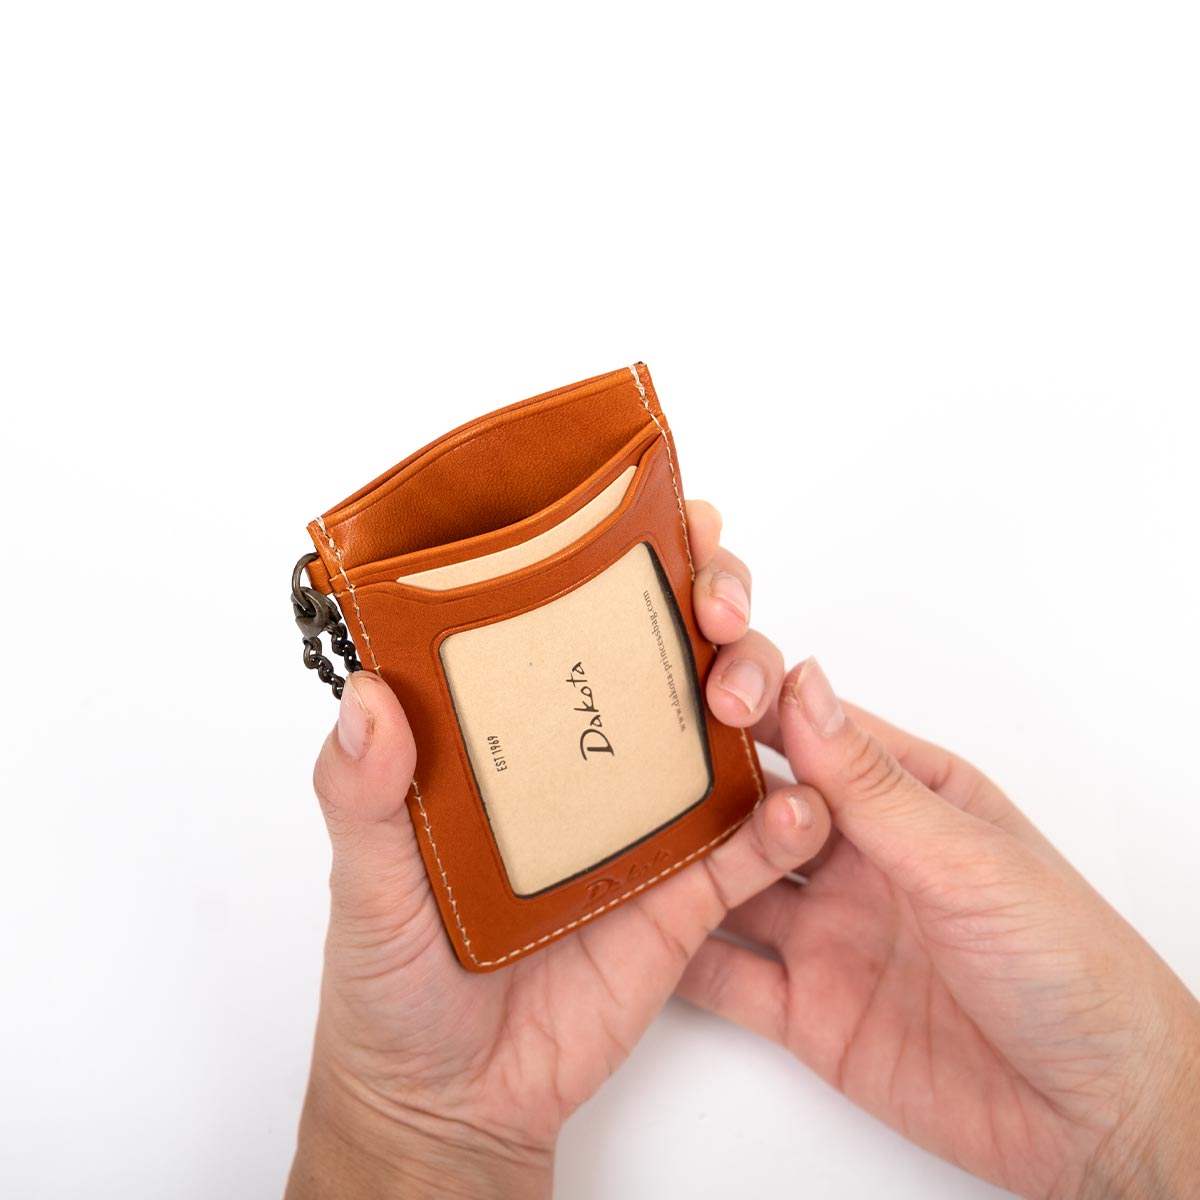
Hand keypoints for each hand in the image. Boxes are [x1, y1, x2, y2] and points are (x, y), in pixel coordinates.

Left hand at [285, 504, 832, 1199]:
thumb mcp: (365, 884)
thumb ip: (364, 797)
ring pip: (724, 728)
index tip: (659, 513)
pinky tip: (797, 810)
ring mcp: (645, 823)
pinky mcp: (686, 896)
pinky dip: (785, 824)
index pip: (571, 620)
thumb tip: (368, 699)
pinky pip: (752, 849)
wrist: (453, 1103)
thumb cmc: (395, 984)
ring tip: (748, 700)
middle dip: (711, 602)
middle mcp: (589, 762)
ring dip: (757, 691)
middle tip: (715, 603)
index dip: (621, 557)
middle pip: (668, 651)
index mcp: (515, 736)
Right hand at [677, 658, 1199, 1199]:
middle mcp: (856, 856)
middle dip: (698, 780)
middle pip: (756, 805)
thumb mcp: (966, 858)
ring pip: (727, 884)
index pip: (810, 733)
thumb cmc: (1068, 964)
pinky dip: (675, 956)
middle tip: (630, 758)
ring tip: (613, 837)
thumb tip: (803, 686)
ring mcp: (826, 931)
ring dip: (678, 864)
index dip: (751, 705)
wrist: (1095, 1115)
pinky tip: (629, 934)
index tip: (688, 685)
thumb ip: (872, 784)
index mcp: (905, 798)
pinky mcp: (805, 1008)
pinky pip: (725, 973)